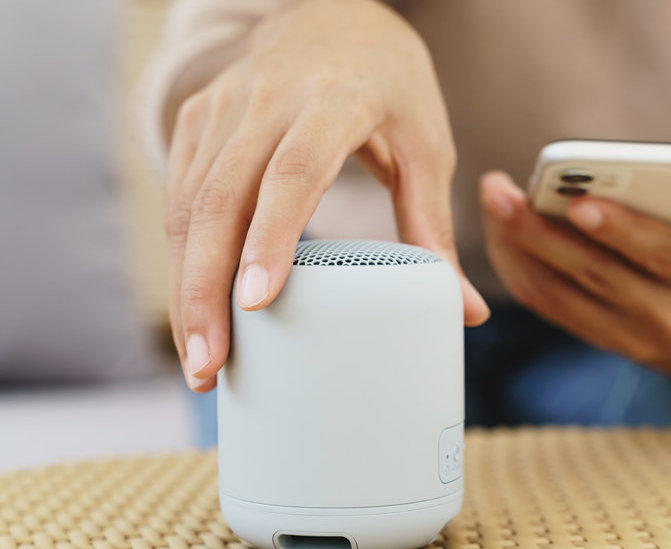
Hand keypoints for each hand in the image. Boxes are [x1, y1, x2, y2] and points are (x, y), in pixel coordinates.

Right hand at [164, 0, 488, 391]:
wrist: (332, 13)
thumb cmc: (390, 85)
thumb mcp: (426, 146)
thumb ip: (435, 227)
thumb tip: (468, 313)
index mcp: (336, 100)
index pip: (295, 170)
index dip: (274, 236)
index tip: (257, 302)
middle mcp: (269, 99)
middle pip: (222, 198)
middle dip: (207, 289)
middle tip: (211, 367)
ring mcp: (224, 107)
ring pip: (188, 204)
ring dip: (186, 287)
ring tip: (200, 360)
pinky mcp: (199, 119)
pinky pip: (179, 194)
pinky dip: (181, 258)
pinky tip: (193, 310)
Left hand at [480, 171, 670, 381]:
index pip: (663, 255)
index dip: (621, 230)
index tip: (578, 203)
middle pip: (599, 275)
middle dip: (545, 234)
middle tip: (503, 194)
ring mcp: (635, 339)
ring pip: (567, 296)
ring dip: (522, 252)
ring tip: (493, 207)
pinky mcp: (606, 341)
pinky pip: (556, 311)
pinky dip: (524, 274)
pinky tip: (501, 238)